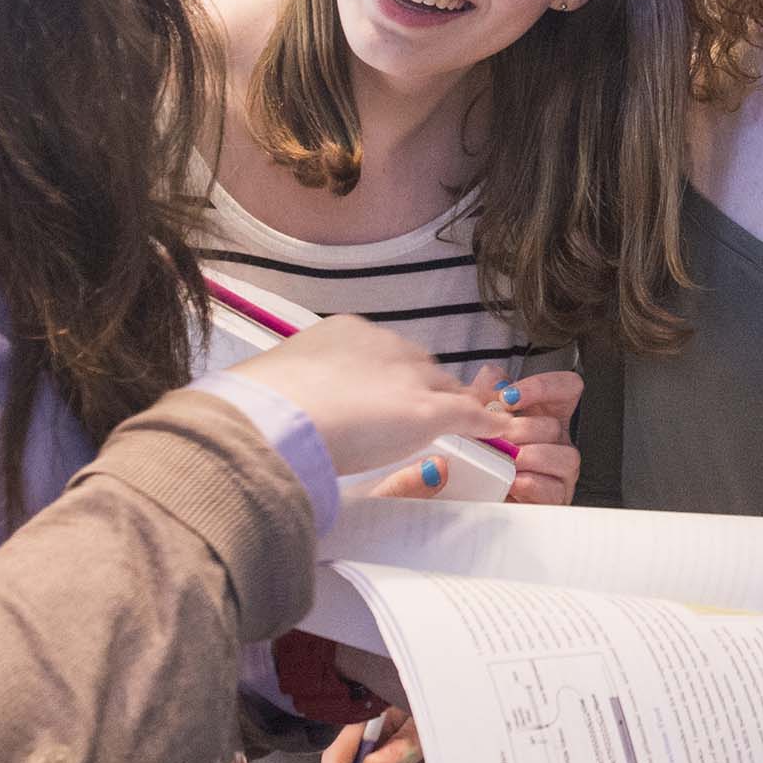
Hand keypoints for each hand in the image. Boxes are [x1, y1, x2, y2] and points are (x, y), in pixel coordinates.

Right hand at [233, 310, 512, 476]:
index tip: (387, 393)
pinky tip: (499, 430)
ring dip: (455, 404)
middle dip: (424, 388)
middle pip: (419, 366)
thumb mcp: (281, 386)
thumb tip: (285, 406)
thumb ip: (298, 391)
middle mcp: (383, 345)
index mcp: (345, 333)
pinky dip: (485, 422)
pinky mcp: (425, 411)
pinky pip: (467, 414)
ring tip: (470, 419)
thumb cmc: (262, 407)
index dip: (391, 377)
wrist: (273, 418)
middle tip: (423, 412)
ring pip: (443, 387)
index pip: (384, 353)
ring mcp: (408, 378)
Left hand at [468, 364, 583, 504]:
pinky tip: (512, 481)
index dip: (543, 387)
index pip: (567, 387)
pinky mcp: (554, 497)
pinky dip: (531, 485)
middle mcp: (556, 440)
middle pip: (556, 424)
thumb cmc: (481, 454)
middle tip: (499, 435)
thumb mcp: (478, 417)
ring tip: (508, 460)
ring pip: (566, 457)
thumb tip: (493, 378)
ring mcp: (559, 469)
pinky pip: (555, 490)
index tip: (511, 396)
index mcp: (544, 414)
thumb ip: (486, 391)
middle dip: (523, 429)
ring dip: (531, 457)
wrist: (470, 494)